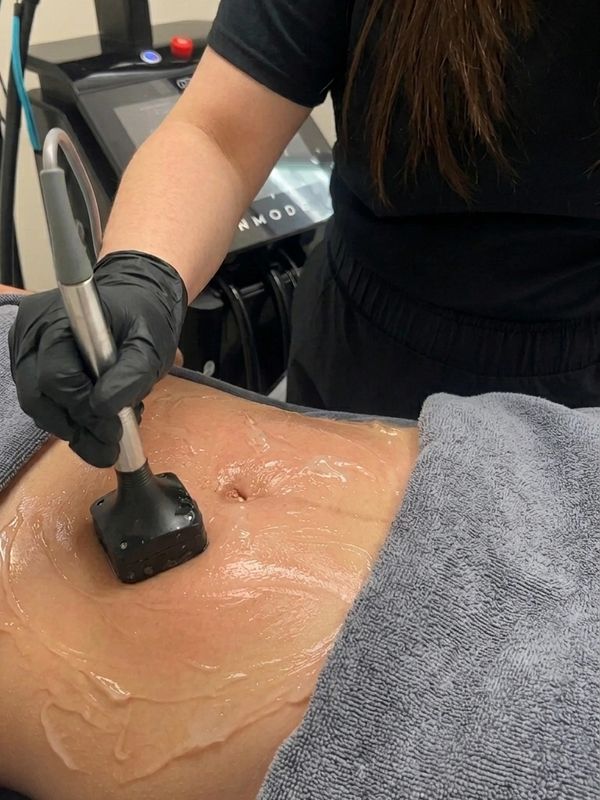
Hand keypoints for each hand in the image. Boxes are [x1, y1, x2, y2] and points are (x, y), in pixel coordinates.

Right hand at [8, 252, 187, 467]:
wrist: (134, 299)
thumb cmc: (142, 317)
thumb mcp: (150, 344)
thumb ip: (131, 374)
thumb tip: (104, 408)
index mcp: (56, 320)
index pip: (55, 378)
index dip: (82, 409)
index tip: (114, 430)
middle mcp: (31, 334)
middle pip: (37, 397)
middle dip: (75, 426)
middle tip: (110, 442)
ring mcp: (26, 350)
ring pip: (39, 405)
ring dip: (74, 426)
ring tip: (110, 429)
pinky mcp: (32, 365)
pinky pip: (45, 401)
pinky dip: (70, 416)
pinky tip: (99, 415)